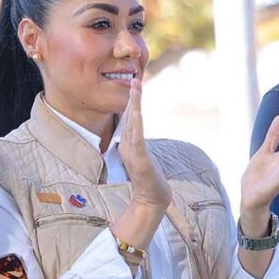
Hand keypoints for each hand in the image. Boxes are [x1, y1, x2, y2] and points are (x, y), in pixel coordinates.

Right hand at [119, 77, 170, 214]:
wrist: (150, 199)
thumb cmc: (148, 180)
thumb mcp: (143, 159)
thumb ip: (138, 147)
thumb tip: (137, 137)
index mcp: (129, 144)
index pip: (131, 120)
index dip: (132, 102)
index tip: (135, 85)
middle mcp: (128, 145)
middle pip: (130, 117)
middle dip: (133, 98)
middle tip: (135, 79)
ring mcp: (132, 152)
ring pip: (132, 124)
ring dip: (134, 106)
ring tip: (136, 90)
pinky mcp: (139, 160)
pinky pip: (136, 139)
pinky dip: (136, 125)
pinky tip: (137, 113)